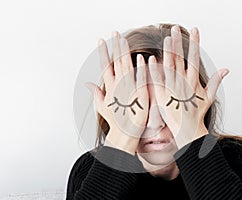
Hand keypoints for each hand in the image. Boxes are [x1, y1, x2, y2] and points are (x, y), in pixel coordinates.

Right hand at [85, 31, 148, 153]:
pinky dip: (140, 69)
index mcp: (109, 88)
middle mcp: (117, 87)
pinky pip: (140, 80)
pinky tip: (140, 58)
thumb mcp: (103, 106)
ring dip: (125, 53)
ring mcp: (128, 91)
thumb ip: (96, 93)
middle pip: (115, 63)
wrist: (125, 135)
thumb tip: (87, 83)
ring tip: (123, 40)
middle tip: (114, 33)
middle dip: (115, 47)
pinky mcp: (139, 96)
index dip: (103, 53)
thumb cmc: (116, 121)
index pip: (105, 66)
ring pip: (126, 68)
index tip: (101, 40)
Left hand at [148, 25, 228, 148]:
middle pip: (181, 59)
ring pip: (171, 68)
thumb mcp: (209, 97)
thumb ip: (215, 81)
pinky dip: (155, 71)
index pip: (194, 58)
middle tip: (176, 28)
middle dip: (179, 43)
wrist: (189, 131)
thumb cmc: (198, 114)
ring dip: (168, 52)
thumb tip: (226, 69)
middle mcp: (184, 83)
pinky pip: (159, 82)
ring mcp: (174, 89)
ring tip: (166, 38)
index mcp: (194, 81)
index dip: (195, 43)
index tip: (195, 30)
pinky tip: (151, 60)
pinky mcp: (164, 97)